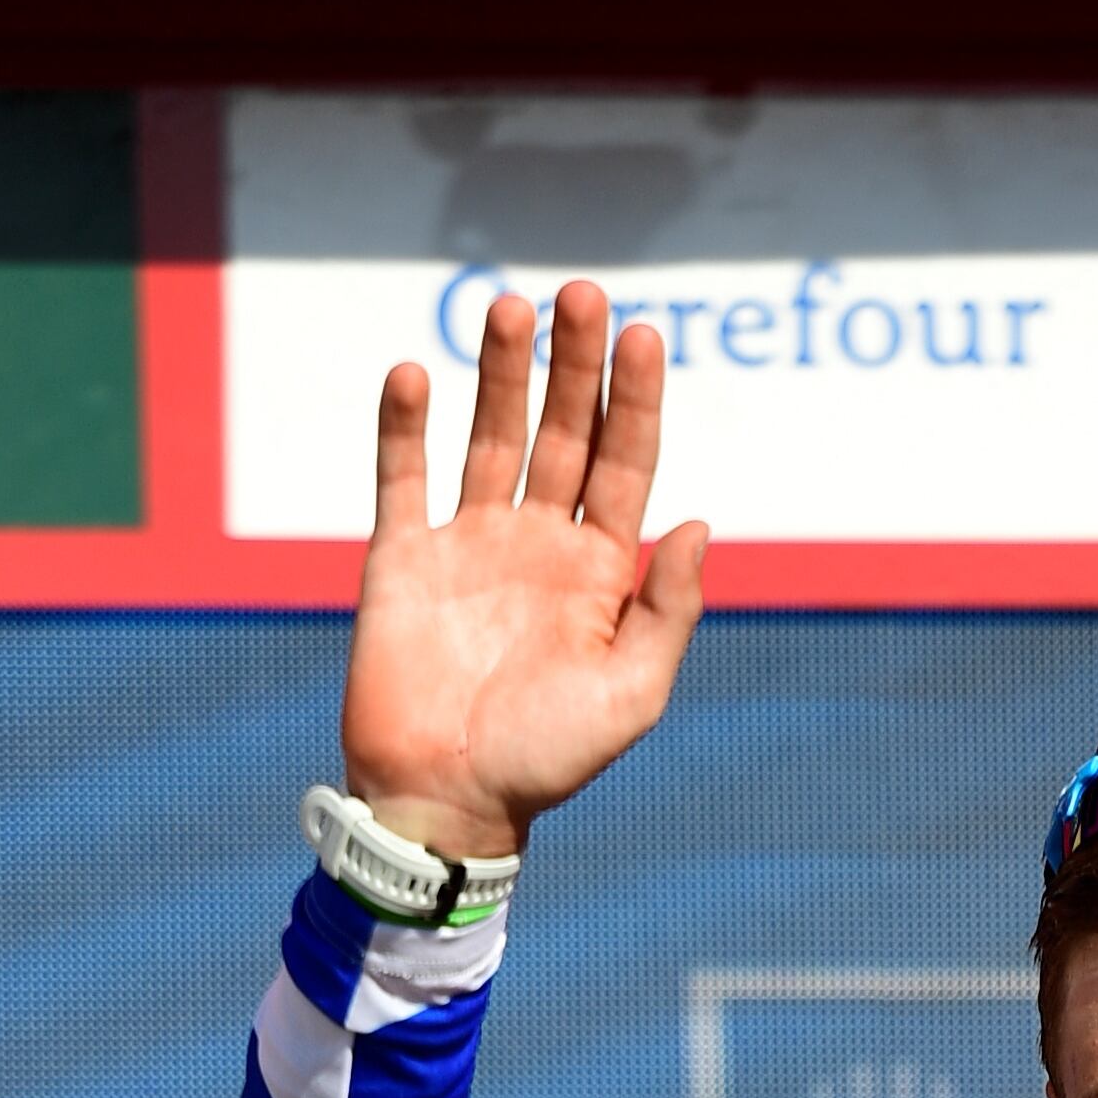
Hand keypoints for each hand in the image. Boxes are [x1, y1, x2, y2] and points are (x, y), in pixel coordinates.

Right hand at [340, 279, 706, 865]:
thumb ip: (666, 610)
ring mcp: (467, 545)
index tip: (644, 333)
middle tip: (580, 293)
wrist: (446, 804)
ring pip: (488, 436)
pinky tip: (413, 374)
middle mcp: (537, 544)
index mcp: (598, 572)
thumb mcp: (631, 695)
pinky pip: (403, 478)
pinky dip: (405, 427)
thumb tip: (695, 523)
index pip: (625, 463)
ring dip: (498, 372)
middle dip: (573, 364)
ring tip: (507, 307)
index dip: (635, 399)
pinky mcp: (401, 559)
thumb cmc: (547, 761)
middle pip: (563, 431)